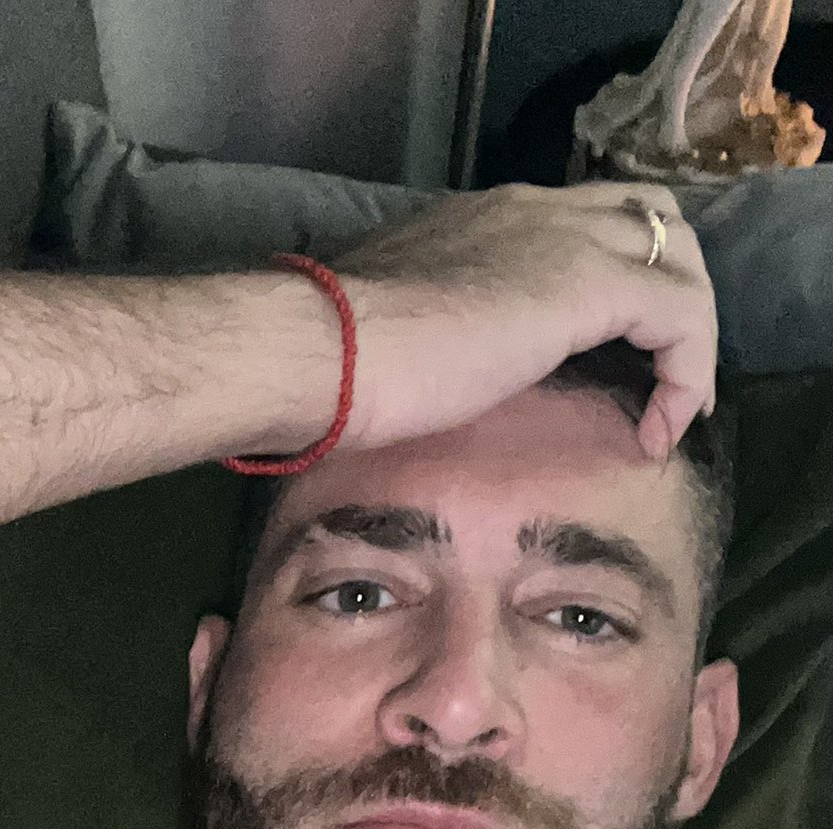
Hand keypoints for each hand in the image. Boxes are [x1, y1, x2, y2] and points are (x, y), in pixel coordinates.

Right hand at [331, 182, 716, 462]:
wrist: (325, 350)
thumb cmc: (336, 358)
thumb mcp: (401, 334)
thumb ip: (435, 332)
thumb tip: (429, 374)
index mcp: (489, 220)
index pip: (582, 222)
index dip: (614, 283)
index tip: (604, 365)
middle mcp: (537, 211)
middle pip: (651, 218)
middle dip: (671, 290)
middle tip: (659, 372)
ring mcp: (567, 240)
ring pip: (680, 258)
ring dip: (688, 335)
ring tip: (673, 409)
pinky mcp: (589, 285)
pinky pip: (681, 314)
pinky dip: (686, 372)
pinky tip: (660, 431)